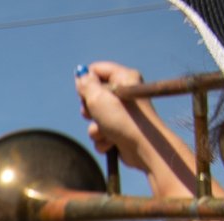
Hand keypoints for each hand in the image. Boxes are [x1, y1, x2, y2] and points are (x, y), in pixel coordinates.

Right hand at [76, 62, 182, 188]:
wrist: (143, 148)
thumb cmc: (123, 120)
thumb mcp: (98, 98)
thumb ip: (86, 85)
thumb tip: (80, 75)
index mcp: (124, 78)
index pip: (97, 70)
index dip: (86, 81)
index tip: (84, 93)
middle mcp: (124, 93)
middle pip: (94, 95)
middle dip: (89, 109)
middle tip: (95, 113)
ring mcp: (122, 113)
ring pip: (95, 119)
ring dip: (96, 129)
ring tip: (106, 132)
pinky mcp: (120, 131)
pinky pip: (102, 134)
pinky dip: (103, 140)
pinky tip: (112, 143)